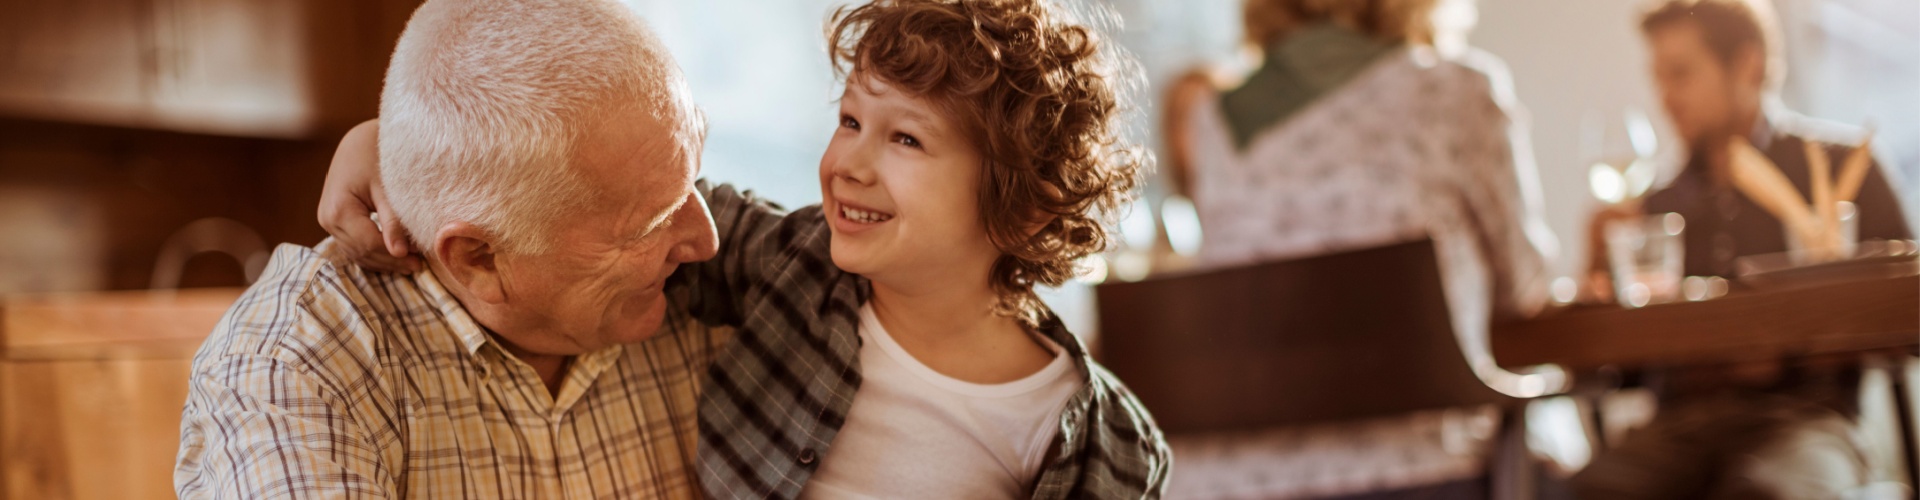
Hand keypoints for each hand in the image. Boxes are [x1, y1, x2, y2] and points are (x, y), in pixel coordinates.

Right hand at [317, 119, 419, 272]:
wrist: (358, 141)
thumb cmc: (376, 156)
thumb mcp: (387, 187)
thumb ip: (392, 221)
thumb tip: (400, 252)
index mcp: (338, 209)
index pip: (368, 244)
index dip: (394, 256)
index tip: (419, 261)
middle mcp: (327, 219)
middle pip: (361, 252)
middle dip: (391, 262)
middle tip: (419, 266)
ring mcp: (327, 222)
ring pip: (356, 253)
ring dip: (383, 261)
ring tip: (411, 263)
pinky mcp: (333, 222)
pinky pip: (354, 245)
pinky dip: (374, 253)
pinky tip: (395, 255)